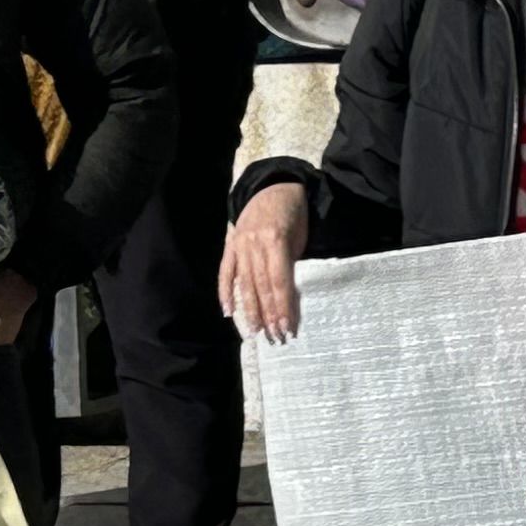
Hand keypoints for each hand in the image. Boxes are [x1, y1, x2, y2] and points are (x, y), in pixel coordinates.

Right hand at [219, 187, 310, 344]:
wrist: (273, 187)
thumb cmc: (294, 215)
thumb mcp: (300, 238)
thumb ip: (291, 264)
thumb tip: (288, 297)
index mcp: (276, 241)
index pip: (279, 282)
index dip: (283, 307)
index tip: (287, 328)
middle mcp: (254, 245)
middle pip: (261, 287)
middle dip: (268, 315)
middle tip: (274, 337)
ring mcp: (239, 245)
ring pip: (244, 284)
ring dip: (249, 310)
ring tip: (253, 332)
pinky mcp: (230, 246)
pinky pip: (226, 272)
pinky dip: (226, 292)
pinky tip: (228, 312)